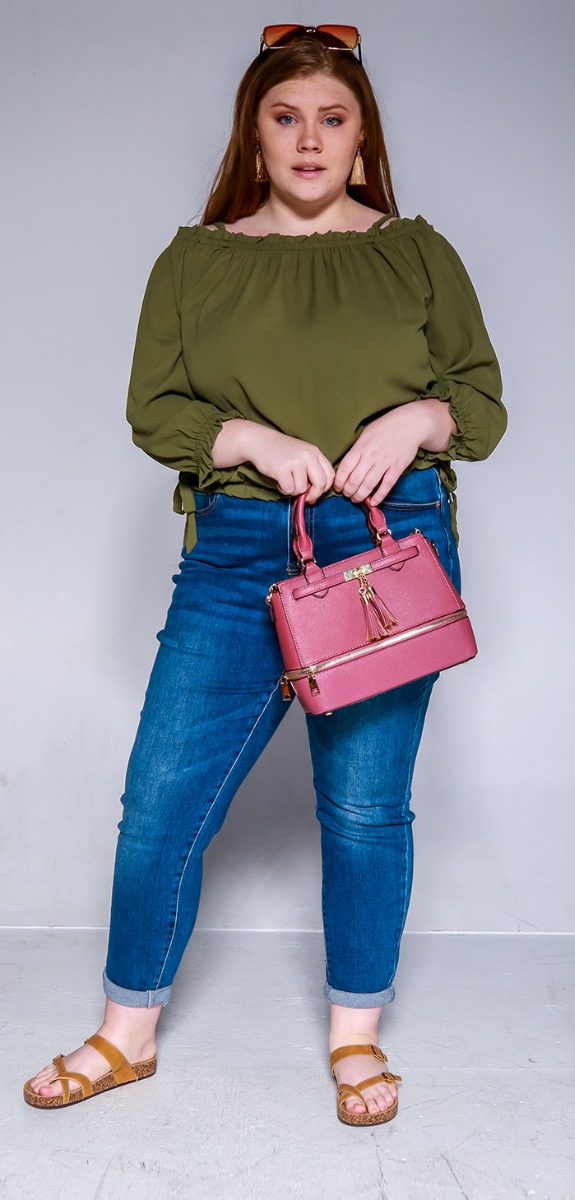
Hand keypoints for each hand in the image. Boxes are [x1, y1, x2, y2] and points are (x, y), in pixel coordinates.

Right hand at [212, 419, 333, 503]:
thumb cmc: (281, 451)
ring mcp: (295, 462)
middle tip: (304, 497)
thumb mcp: (302, 454)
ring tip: (286, 482)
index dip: (324, 488)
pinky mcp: (282, 469)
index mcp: (315, 452)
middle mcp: (307, 456)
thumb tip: (314, 494)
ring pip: (302, 489)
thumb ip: (311, 469)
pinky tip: (279, 481)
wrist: (260, 441)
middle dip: (313, 495)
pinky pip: (289, 489)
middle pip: (321, 484)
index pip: (330, 475)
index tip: (315, 493)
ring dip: (293, 491)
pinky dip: (283, 489)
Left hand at [333, 399, 455, 504]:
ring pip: (369, 485)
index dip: (339, 481)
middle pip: (355, 480)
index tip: (338, 487)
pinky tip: (374, 502)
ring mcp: (385, 462)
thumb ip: (356, 450)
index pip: (345, 468)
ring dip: (360, 496)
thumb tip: (346, 467)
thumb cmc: (385, 427)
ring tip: (356, 499)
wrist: (410, 423)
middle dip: (348, 492)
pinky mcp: (397, 467)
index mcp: (361, 447)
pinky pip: (386, 485)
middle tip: (347, 495)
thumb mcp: (366, 434)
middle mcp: (371, 456)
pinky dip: (379, 496)